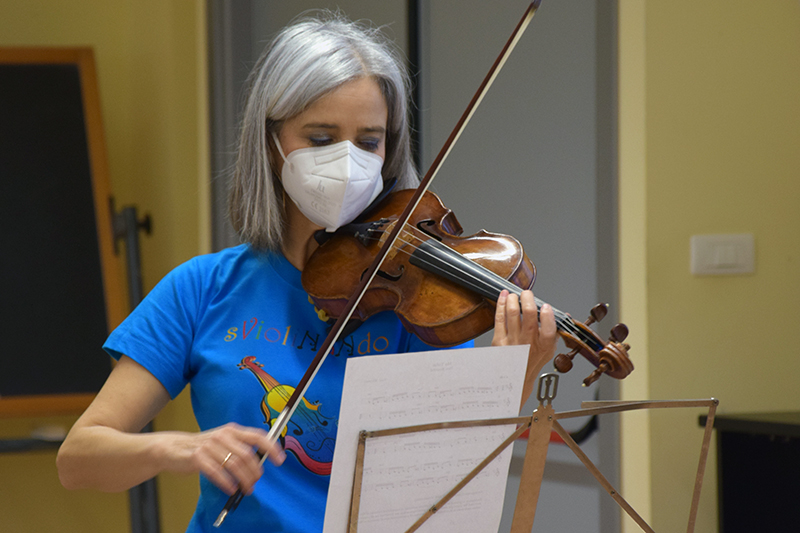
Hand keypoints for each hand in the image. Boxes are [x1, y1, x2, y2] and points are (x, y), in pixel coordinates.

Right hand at [168, 422, 285, 495]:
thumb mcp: (224, 441)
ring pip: (234, 465)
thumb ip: (240, 447)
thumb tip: (260, 463)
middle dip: (255, 472)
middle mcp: (223, 435)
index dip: (271, 447)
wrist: (174, 447)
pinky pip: (217, 472)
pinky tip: (231, 489)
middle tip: (255, 483)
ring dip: (243, 480)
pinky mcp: (198, 457)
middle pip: (247, 455)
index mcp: (232, 430)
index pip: (258, 436)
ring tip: (246, 489)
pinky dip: (227, 482)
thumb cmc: (204, 447)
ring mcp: (210, 445)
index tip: (280, 460)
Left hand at [492, 290, 557, 403]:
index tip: (546, 306)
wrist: (515, 379)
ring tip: (514, 295)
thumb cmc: (532, 362)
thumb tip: (563, 315)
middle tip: (527, 293)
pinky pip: (499, 318)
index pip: (549, 330)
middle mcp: (528, 343)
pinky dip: (501, 304)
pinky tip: (503, 297)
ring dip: (512, 300)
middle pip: (528, 316)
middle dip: (527, 299)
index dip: (547, 316)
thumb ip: (555, 332)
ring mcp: (512, 342)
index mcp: (544, 346)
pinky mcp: (499, 341)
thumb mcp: (549, 350)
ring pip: (512, 314)